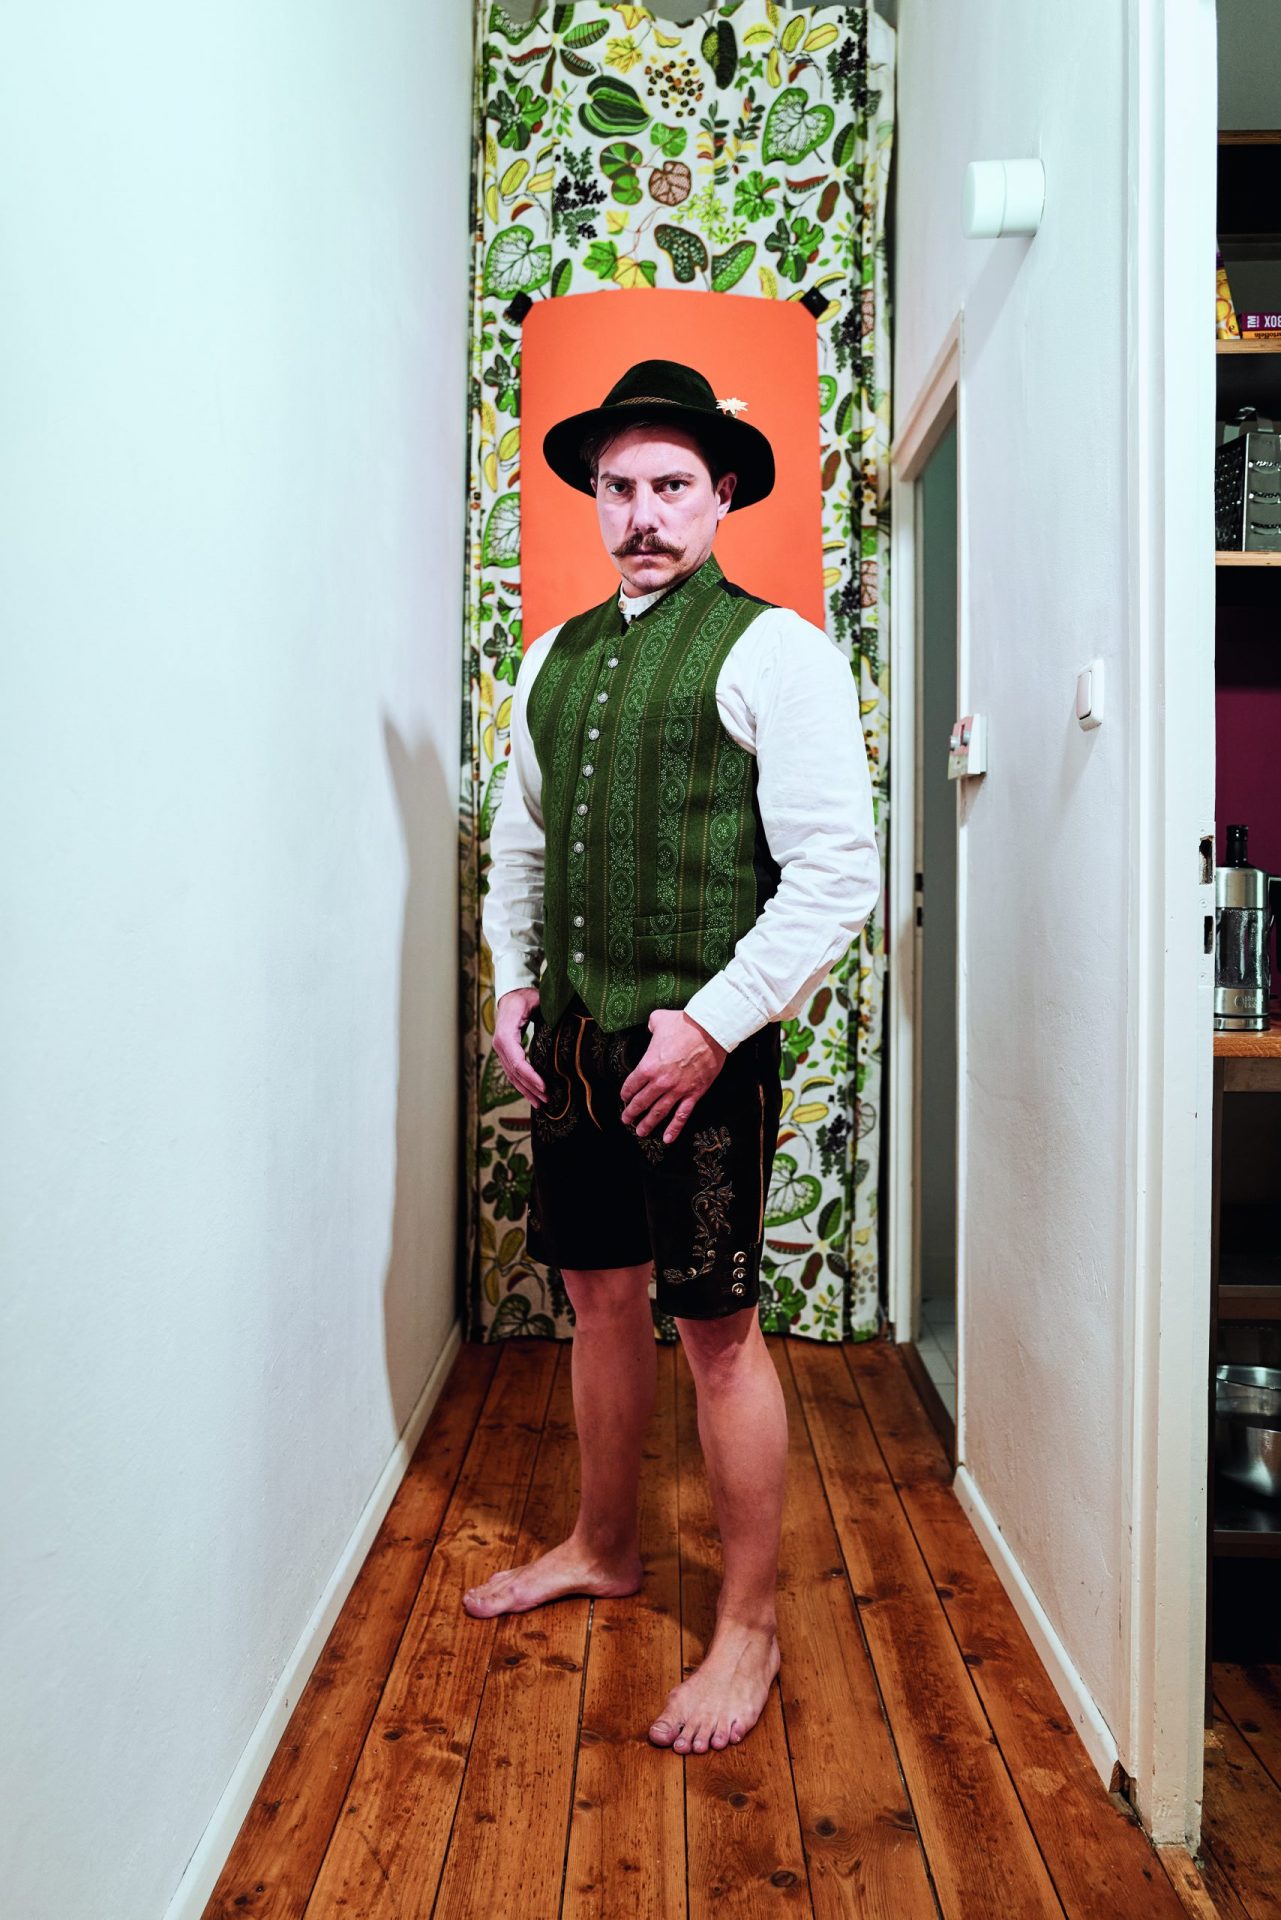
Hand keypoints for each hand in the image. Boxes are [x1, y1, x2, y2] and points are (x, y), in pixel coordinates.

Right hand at [493, 987, 546, 1107]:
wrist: (511, 995)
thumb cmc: (525, 997)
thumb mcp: (536, 1000)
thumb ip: (547, 1012)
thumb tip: (566, 1021)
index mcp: (505, 1034)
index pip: (517, 1061)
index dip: (530, 1076)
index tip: (544, 1087)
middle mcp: (499, 1044)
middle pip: (514, 1072)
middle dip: (530, 1088)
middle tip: (547, 1100)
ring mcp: (501, 1050)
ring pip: (512, 1075)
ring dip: (526, 1091)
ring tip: (541, 1103)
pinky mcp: (505, 1053)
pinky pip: (512, 1072)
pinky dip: (522, 1084)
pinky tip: (532, 1094)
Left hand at [620, 1009, 727, 1144]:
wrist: (710, 1030)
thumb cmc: (683, 1024)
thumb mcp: (659, 1020)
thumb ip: (651, 1026)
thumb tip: (651, 1027)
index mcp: (648, 1066)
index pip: (631, 1085)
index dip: (625, 1093)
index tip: (624, 1098)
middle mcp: (660, 1082)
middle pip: (641, 1102)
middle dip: (632, 1113)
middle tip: (626, 1119)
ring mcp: (678, 1090)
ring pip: (659, 1113)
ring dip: (648, 1124)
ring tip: (640, 1132)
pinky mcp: (694, 1093)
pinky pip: (682, 1115)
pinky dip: (675, 1128)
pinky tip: (668, 1139)